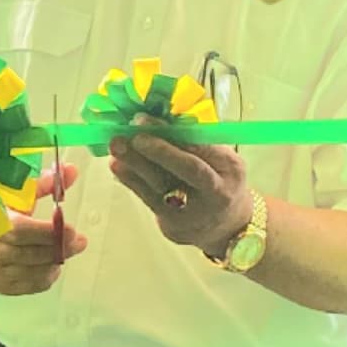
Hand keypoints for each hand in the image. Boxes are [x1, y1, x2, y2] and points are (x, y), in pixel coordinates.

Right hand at [0, 156, 87, 295]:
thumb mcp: (16, 193)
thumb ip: (45, 184)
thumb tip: (71, 170)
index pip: (20, 231)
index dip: (48, 232)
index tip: (72, 229)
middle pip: (29, 254)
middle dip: (59, 248)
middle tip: (80, 242)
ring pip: (30, 272)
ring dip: (53, 263)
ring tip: (66, 251)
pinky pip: (26, 286)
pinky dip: (43, 278)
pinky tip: (52, 267)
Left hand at [108, 125, 252, 256]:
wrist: (226, 226)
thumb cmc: (220, 181)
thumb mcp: (222, 159)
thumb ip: (197, 142)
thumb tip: (160, 121)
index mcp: (230, 170)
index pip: (200, 150)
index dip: (171, 135)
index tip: (144, 120)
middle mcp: (215, 193)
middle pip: (186, 171)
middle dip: (156, 151)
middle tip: (130, 135)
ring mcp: (193, 213)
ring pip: (161, 187)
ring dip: (135, 165)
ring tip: (117, 147)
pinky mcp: (172, 226)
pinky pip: (149, 200)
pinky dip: (131, 181)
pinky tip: (118, 166)